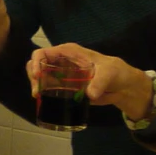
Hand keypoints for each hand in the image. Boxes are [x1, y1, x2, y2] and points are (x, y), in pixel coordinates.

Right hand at [31, 42, 151, 120]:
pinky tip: (45, 102)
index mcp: (69, 52)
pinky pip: (48, 89)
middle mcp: (61, 61)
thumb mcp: (110, 73)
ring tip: (39, 97)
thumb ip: (100, 82)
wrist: (122, 86)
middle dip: (33, 76)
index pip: (44, 53)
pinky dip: (43, 94)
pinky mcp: (64, 87)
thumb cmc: (116, 72)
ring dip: (36, 86)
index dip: (36, 63)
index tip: (37, 77)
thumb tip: (90, 94)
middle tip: (37, 92)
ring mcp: (61, 74)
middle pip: (37, 64)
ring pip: (40, 77)